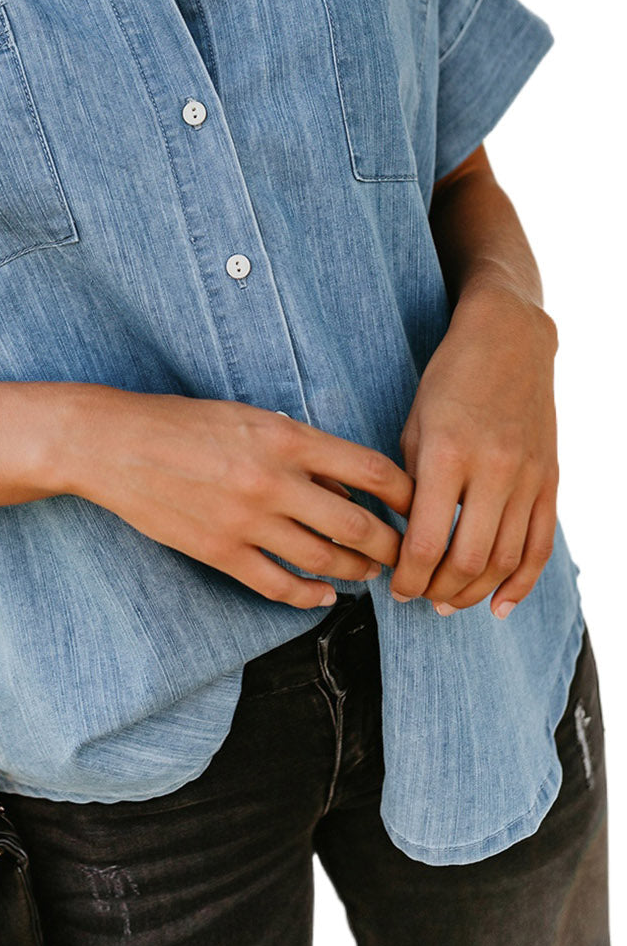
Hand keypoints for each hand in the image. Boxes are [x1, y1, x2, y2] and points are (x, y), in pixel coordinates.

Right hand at [59, 387, 413, 608]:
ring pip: (325, 560)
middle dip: (391, 546)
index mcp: (286, 437)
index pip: (371, 470)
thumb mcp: (251, 418)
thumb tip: (348, 491)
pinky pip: (278, 585)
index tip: (420, 506)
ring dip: (356, 572)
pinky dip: (309, 596)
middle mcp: (274, 481)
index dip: (406, 494)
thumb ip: (302, 450)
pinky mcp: (220, 552)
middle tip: (405, 553)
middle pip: (359, 525)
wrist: (114, 444)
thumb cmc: (184, 423)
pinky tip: (323, 596)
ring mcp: (247, 521)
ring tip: (368, 574)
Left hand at [390, 285, 559, 617]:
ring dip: (475, 592)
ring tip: (450, 603)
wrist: (509, 340)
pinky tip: (500, 605)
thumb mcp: (414, 426)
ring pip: (506, 560)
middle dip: (439, 591)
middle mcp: (493, 470)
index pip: (427, 542)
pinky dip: (521, 583)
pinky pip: (540, 545)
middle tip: (420, 599)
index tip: (396, 588)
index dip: (408, 578)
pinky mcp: (549, 480)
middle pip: (468, 560)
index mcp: (447, 455)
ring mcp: (528, 477)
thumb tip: (405, 540)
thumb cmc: (449, 380)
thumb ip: (411, 484)